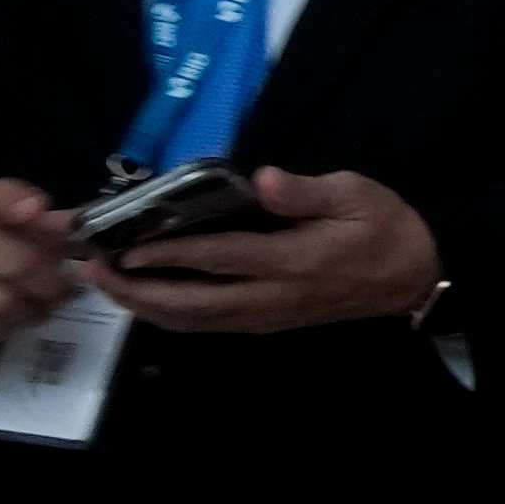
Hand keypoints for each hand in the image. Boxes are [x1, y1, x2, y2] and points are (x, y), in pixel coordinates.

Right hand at [0, 180, 81, 356]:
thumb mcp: (3, 228)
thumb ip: (40, 226)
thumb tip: (70, 225)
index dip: (18, 201)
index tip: (38, 209)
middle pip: (18, 262)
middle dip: (53, 283)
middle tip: (67, 291)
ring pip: (1, 303)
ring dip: (32, 311)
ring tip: (42, 308)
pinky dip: (3, 328)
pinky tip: (9, 321)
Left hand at [93, 167, 442, 336]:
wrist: (410, 278)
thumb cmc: (382, 228)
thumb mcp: (357, 194)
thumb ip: (307, 190)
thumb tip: (261, 178)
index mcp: (293, 261)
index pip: (221, 259)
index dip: (172, 254)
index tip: (128, 248)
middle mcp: (270, 297)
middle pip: (192, 303)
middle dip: (138, 290)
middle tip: (94, 270)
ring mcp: (263, 316)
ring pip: (192, 321)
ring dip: (144, 306)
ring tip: (106, 284)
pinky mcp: (261, 322)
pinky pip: (204, 324)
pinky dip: (166, 314)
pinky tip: (145, 298)